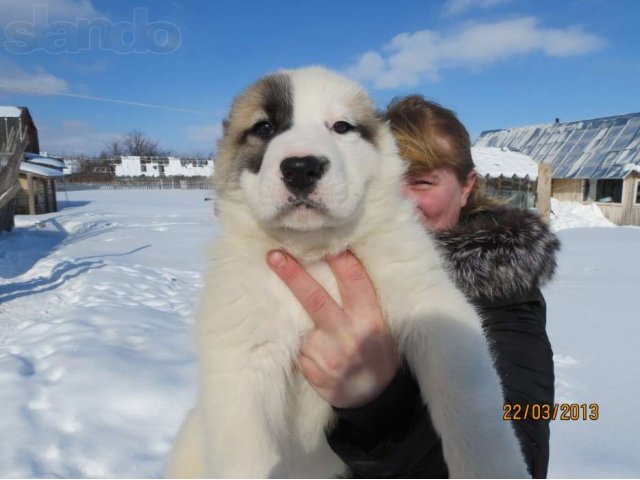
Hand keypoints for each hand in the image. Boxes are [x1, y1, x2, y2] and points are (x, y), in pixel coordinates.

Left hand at [266, 250, 399, 407]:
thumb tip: (336, 265)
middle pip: (314, 298)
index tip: (322, 239)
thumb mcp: (382, 325)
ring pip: (302, 327)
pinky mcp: (313, 372)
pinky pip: (299, 351)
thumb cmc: (379, 353)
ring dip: (300, 323)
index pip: (354, 280)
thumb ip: (362, 301)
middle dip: (292, 275)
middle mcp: (349, 335)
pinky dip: (302, 346)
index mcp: (371, 319)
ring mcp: (329, 356)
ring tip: (312, 328)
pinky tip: (315, 352)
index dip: (338, 258)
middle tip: (273, 254)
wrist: (376, 399)